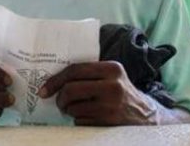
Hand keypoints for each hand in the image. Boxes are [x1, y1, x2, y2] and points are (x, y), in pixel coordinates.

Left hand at [38, 61, 157, 125]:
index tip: (44, 89)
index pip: (75, 70)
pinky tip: (88, 116)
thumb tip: (54, 79)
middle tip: (59, 102)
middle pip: (71, 89)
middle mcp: (112, 86)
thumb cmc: (120, 91)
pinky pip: (81, 121)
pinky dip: (79, 120)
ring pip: (73, 107)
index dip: (56, 80)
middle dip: (60, 98)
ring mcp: (111, 105)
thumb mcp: (111, 75)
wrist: (145, 114)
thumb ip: (90, 73)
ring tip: (76, 109)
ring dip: (69, 110)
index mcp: (111, 68)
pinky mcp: (109, 122)